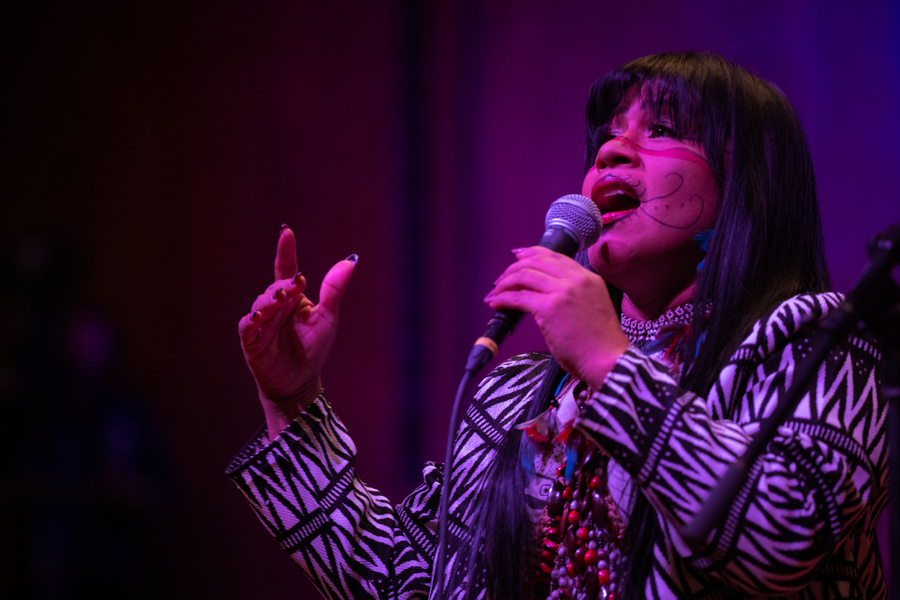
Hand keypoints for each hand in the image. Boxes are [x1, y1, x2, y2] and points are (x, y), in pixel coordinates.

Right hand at [238, 226, 355, 437]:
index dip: (286, 250)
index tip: (286, 232)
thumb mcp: (328, 317)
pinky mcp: (252, 341)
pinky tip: (258, 317)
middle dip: (283, 285)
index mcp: (292, 297)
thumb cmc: (313, 348)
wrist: (301, 383)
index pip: (286, 269)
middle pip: (275, 287)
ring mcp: (261, 322)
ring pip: (260, 303)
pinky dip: (252, 320)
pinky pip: (247, 327)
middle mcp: (275, 306)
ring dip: (270, 300)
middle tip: (295, 284)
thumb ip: (334, 289)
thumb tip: (350, 260)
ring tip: (280, 300)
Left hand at [484, 246, 628, 388]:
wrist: (608, 360)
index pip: (556, 257)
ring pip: (524, 276)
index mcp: (588, 278)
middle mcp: (576, 280)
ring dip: (505, 283)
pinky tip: (496, 303)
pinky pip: (519, 297)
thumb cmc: (600, 343)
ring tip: (495, 293)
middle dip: (514, 268)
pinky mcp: (549, 308)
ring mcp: (563, 291)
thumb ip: (574, 295)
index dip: (532, 254)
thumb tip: (545, 296)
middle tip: (502, 279)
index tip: (517, 258)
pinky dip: (503, 299)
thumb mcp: (592, 307)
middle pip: (536, 261)